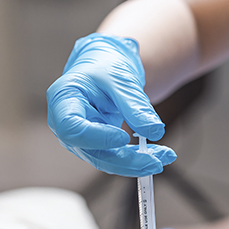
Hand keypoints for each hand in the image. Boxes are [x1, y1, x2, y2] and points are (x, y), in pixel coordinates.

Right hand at [47, 33, 176, 176]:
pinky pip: (117, 158)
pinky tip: (160, 156)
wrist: (107, 65)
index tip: (124, 137)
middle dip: (126, 160)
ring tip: (165, 157)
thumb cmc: (105, 64)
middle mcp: (67, 125)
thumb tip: (154, 131)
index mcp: (63, 100)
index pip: (72, 129)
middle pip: (92, 152)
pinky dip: (139, 159)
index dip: (97, 138)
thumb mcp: (121, 78)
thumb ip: (135, 105)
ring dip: (137, 163)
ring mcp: (82, 138)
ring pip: (107, 160)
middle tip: (155, 161)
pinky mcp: (98, 146)